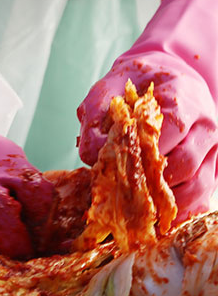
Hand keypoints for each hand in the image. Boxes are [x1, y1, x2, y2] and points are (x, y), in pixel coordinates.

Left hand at [77, 0, 217, 219]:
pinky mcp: (210, 166)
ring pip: (198, 184)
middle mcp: (206, 123)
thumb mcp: (109, 88)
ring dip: (167, 203)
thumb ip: (97, 114)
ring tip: (138, 214)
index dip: (146, 153)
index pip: (173, 129)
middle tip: (122, 195)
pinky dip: (182, 211)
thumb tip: (91, 154)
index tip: (119, 168)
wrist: (167, 74)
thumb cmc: (135, 84)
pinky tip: (157, 220)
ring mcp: (212, 147)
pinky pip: (202, 195)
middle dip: (152, 183)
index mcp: (183, 97)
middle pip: (186, 162)